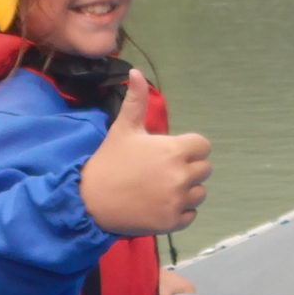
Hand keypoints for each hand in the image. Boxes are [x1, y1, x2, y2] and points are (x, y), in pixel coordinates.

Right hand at [79, 73, 210, 235]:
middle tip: (163, 171)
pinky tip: (159, 204)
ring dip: (186, 191)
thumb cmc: (109, 161)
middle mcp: (181, 176)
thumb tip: (136, 72)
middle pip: (204, 170)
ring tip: (161, 189)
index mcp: (174, 150)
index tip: (170, 153)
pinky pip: (191, 215)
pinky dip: (179, 211)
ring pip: (199, 193)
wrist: (89, 200)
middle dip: (188, 168)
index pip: (203, 146)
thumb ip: (136, 101)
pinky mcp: (172, 222)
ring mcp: (177, 201)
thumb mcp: (123, 128)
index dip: (189, 148)